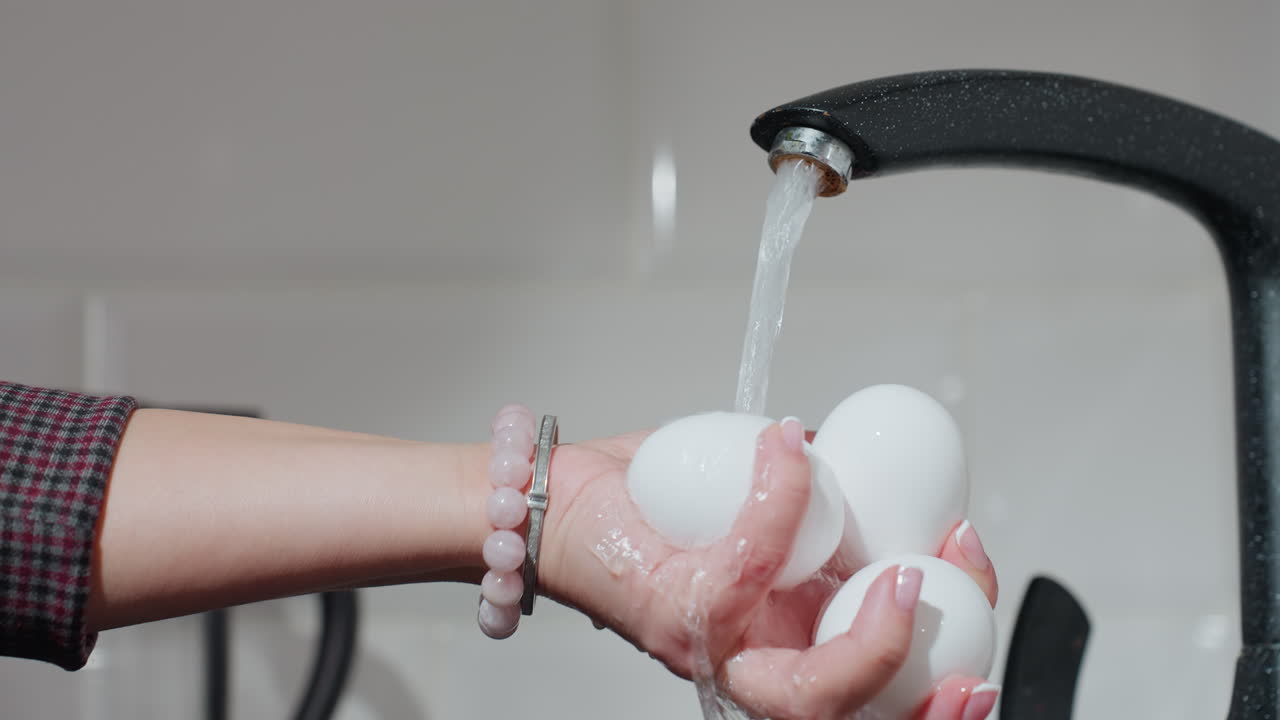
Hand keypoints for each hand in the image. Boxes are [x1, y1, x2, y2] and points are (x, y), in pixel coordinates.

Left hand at [539, 421, 999, 719]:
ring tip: (905, 570)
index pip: (882, 696)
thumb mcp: (759, 507)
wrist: (556, 504)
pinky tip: (789, 441)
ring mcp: (717, 651)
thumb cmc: (653, 507)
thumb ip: (813, 500)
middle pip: (855, 718)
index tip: (980, 615)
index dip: (945, 689)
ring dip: (874, 639)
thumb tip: (856, 459)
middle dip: (930, 682)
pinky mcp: (675, 613)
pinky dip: (782, 496)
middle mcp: (758, 664)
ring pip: (806, 696)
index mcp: (792, 643)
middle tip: (955, 591)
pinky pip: (748, 564)